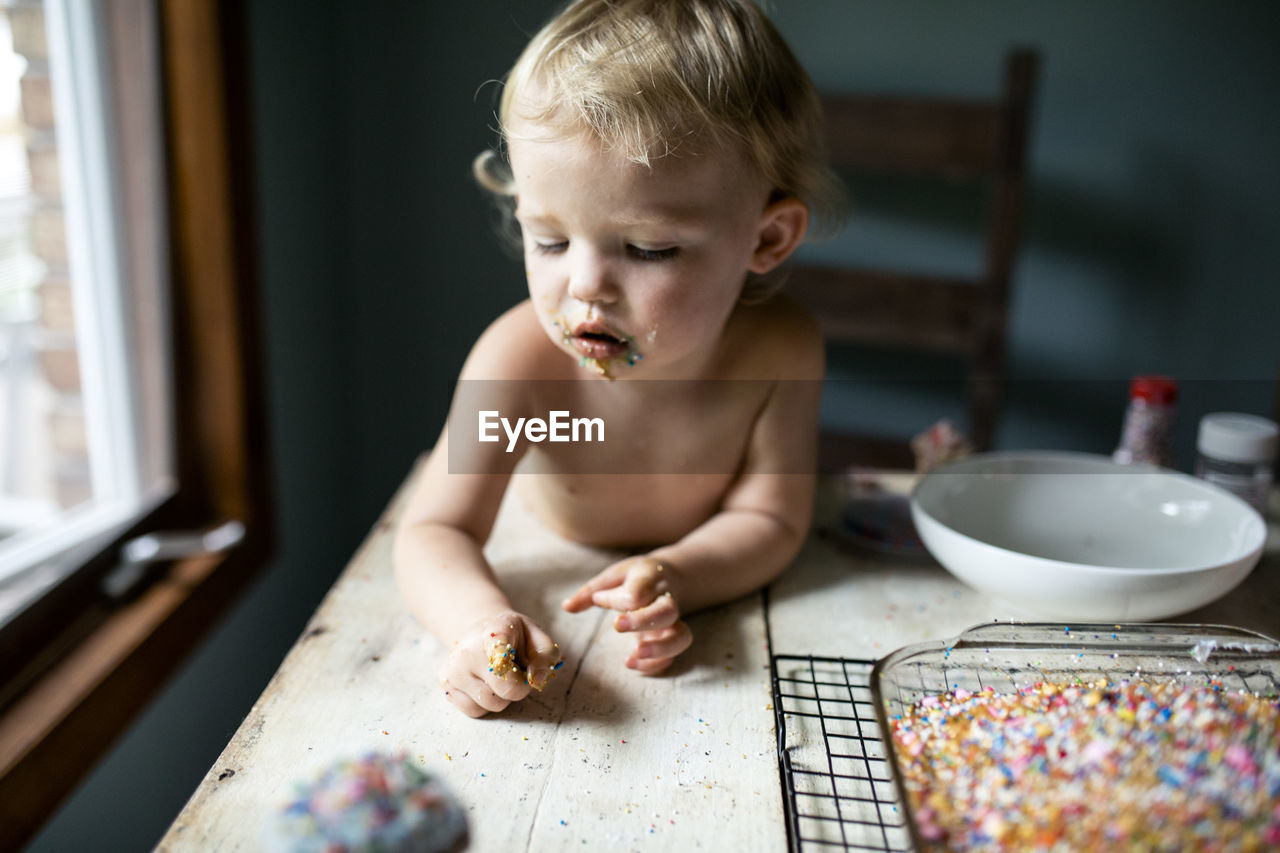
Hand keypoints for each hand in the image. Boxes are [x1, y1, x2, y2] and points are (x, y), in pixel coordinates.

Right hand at [439, 611, 562, 717]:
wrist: (480, 632)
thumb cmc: (513, 638)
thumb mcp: (536, 638)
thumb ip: (545, 657)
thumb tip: (537, 682)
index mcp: (494, 631)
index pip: (499, 651)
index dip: (511, 665)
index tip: (512, 661)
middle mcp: (468, 650)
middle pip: (506, 691)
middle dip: (519, 688)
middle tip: (517, 673)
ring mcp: (454, 668)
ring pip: (490, 704)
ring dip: (502, 698)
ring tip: (500, 678)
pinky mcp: (446, 685)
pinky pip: (474, 711)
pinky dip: (486, 705)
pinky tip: (485, 685)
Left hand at [562, 555, 691, 674]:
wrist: (672, 576)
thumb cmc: (636, 577)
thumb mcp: (613, 576)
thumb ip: (590, 592)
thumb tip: (567, 607)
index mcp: (650, 579)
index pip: (638, 591)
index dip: (617, 598)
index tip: (598, 598)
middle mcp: (666, 600)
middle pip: (666, 612)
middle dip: (643, 621)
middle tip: (617, 626)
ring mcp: (674, 622)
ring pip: (680, 636)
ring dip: (659, 648)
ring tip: (633, 654)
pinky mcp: (673, 638)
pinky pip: (674, 654)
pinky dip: (656, 664)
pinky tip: (631, 663)